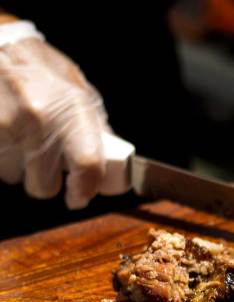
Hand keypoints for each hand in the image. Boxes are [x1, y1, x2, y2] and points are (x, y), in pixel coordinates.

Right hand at [0, 20, 110, 208]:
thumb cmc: (36, 65)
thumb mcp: (76, 87)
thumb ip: (95, 124)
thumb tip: (114, 157)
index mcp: (70, 108)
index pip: (87, 165)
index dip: (85, 189)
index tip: (81, 196)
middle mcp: (37, 120)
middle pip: (44, 186)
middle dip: (46, 181)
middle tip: (46, 162)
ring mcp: (4, 127)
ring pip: (16, 179)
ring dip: (20, 168)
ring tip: (21, 139)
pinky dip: (2, 157)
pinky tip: (6, 135)